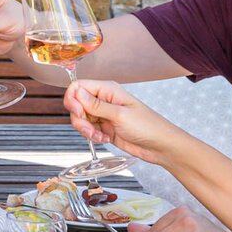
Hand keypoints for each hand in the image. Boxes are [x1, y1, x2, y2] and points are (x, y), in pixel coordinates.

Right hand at [63, 79, 179, 164]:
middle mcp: (104, 100)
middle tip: (90, 129)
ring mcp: (103, 115)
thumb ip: (96, 105)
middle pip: (76, 105)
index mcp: (108, 90)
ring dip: (86, 130)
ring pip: (80, 119)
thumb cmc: (147, 126)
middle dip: (79, 119)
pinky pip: (88, 130)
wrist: (159, 146)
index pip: (78, 86)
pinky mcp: (104, 128)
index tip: (78, 113)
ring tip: (100, 136)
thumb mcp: (119, 114)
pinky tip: (105, 139)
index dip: (73, 99)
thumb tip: (77, 92)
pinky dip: (92, 137)